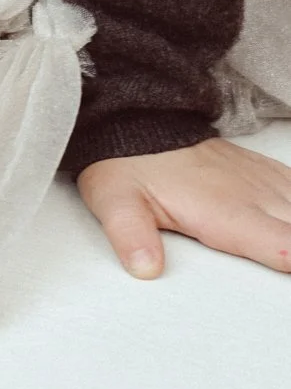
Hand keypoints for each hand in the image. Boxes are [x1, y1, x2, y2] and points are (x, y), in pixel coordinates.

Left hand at [78, 137, 290, 279]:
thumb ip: (131, 236)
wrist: (135, 121)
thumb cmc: (128, 164)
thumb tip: (145, 268)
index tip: (288, 265)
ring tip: (287, 245)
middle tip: (283, 259)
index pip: (283, 247)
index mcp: (225, 213)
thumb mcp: (116, 201)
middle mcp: (252, 196)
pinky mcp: (262, 170)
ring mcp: (260, 181)